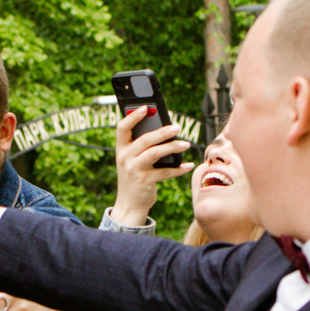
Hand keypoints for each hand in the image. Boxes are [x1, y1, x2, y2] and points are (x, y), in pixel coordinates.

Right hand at [109, 105, 189, 225]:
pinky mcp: (145, 181)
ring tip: (185, 144)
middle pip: (145, 139)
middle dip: (162, 132)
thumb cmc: (134, 176)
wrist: (129, 203)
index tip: (146, 107)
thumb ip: (142, 145)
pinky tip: (188, 165)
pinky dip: (178, 169)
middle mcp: (125, 157)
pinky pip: (165, 172)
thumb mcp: (132, 159)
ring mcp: (134, 170)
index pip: (122, 127)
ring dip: (172, 147)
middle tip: (177, 127)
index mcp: (121, 148)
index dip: (133, 116)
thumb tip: (165, 128)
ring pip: (155, 153)